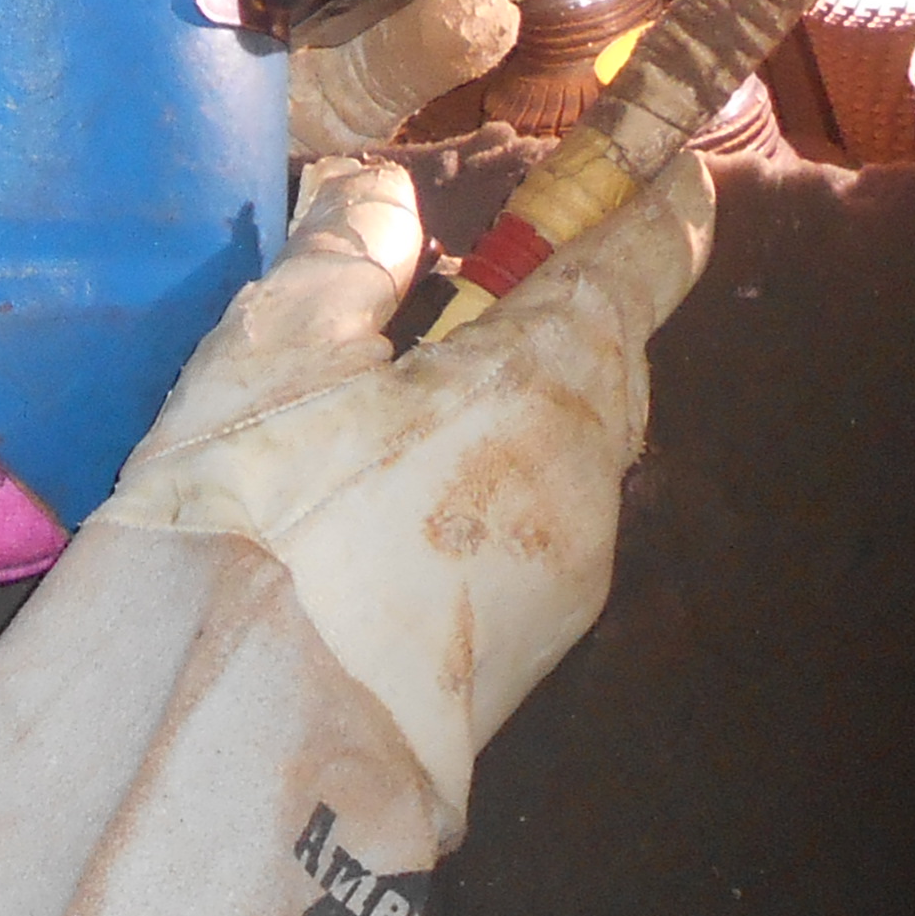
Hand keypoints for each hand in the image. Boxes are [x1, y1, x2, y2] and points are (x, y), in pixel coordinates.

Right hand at [97, 146, 711, 826]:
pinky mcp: (534, 650)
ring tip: (438, 387)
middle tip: (510, 270)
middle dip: (579, 307)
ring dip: (535, 401)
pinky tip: (420, 491)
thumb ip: (343, 257)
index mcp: (544, 382)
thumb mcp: (270, 353)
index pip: (640, 267)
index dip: (659, 208)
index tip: (671, 167)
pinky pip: (545, 523)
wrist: (243, 748)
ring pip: (579, 451)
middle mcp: (587, 477)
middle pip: (612, 362)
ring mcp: (571, 575)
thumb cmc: (255, 527)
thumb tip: (386, 197)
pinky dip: (508, 478)